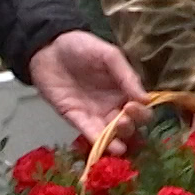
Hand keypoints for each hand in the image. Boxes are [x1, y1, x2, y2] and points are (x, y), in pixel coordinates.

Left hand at [29, 31, 151, 153]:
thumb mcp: (108, 55)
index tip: (134, 105)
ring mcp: (95, 114)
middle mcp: (113, 105)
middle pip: (130, 125)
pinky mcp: (76, 119)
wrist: (48, 48)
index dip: (142, 112)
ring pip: (112, 134)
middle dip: (131, 126)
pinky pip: (90, 133)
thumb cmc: (81, 47)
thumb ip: (127, 75)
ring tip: (118, 137)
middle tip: (123, 119)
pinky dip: (99, 142)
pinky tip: (108, 147)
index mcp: (124, 90)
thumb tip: (146, 99)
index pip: (141, 109)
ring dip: (118, 139)